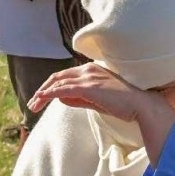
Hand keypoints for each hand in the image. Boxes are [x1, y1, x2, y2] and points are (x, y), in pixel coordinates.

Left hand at [27, 62, 168, 122]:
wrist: (142, 105)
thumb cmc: (125, 104)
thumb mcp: (98, 100)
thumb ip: (79, 98)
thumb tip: (61, 99)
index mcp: (92, 70)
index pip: (65, 76)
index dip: (51, 86)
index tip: (41, 97)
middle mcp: (88, 70)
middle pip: (58, 77)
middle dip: (43, 89)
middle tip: (33, 103)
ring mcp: (89, 77)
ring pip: (58, 84)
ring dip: (43, 94)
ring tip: (33, 105)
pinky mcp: (89, 87)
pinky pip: (64, 90)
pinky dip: (50, 94)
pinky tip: (42, 99)